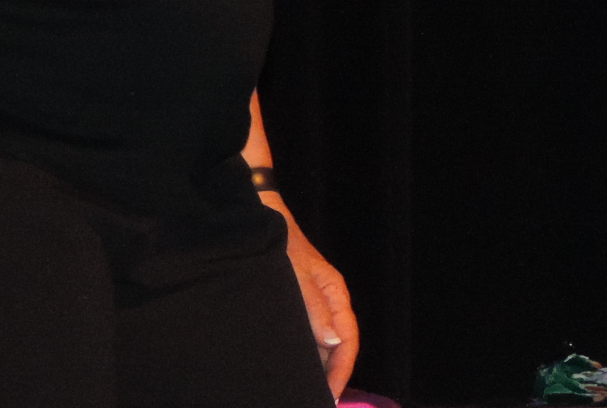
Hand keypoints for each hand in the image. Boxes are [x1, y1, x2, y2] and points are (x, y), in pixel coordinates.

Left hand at [268, 195, 358, 397]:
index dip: (341, 372)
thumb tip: (333, 341)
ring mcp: (312, 304)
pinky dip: (299, 353)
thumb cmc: (281, 242)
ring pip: (319, 343)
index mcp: (336, 294)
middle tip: (315, 401)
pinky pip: (303, 335)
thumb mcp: (296, 274)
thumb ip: (314, 307)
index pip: (347, 341)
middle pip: (335, 347)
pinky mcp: (295, 304)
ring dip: (313, 367)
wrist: (259, 218)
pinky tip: (286, 366)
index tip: (329, 397)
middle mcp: (328, 302)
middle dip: (328, 376)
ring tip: (299, 391)